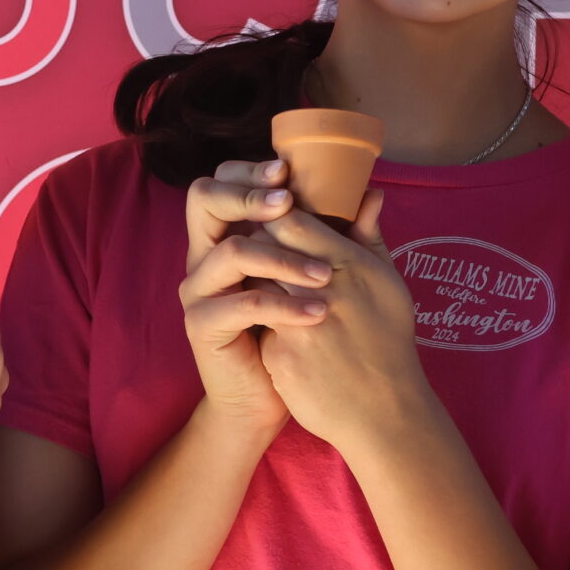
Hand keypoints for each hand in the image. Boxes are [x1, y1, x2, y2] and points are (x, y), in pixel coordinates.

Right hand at [180, 158, 333, 431]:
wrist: (264, 399)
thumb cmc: (291, 334)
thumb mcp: (316, 279)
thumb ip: (338, 236)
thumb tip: (372, 194)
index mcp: (226, 237)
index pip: (221, 182)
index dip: (249, 171)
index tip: (287, 170)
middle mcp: (203, 256)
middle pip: (203, 200)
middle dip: (249, 195)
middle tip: (289, 202)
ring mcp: (198, 290)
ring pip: (231, 251)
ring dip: (282, 257)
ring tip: (325, 275)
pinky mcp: (202, 324)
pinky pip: (241, 303)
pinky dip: (283, 304)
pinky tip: (317, 312)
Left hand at [251, 190, 426, 457]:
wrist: (383, 412)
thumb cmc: (389, 344)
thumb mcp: (389, 286)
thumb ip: (370, 237)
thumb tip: (368, 193)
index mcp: (352, 265)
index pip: (292, 221)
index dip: (274, 217)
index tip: (272, 220)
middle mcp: (324, 289)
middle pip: (266, 249)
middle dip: (258, 249)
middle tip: (258, 252)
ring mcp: (297, 323)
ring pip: (255, 285)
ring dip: (254, 284)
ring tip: (262, 290)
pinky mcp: (279, 355)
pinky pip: (258, 325)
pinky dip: (260, 323)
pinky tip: (266, 331)